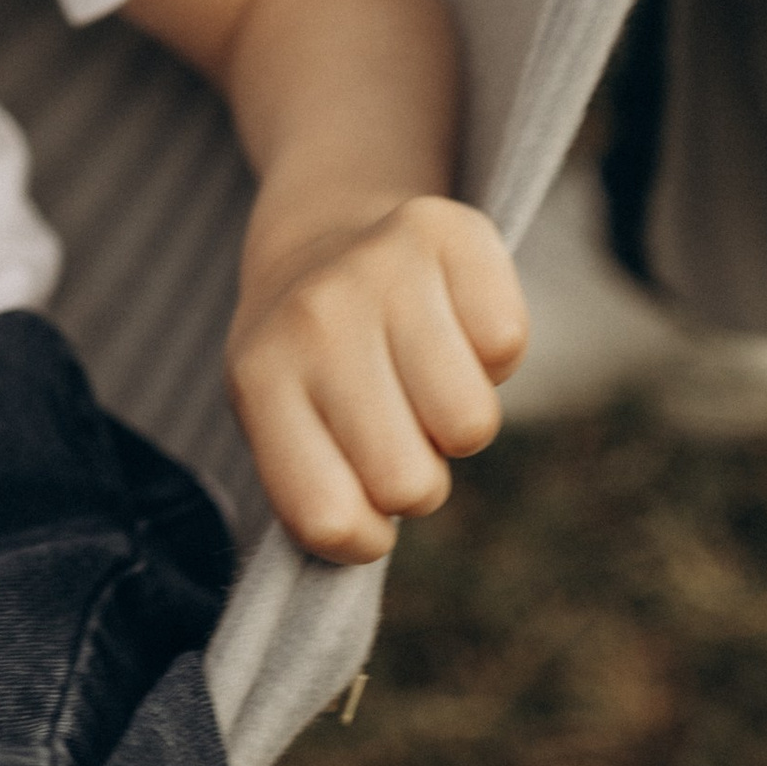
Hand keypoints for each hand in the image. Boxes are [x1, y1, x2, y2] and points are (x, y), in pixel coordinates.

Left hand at [227, 194, 526, 562]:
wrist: (323, 234)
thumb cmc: (311, 362)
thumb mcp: (281, 424)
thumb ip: (317, 493)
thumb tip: (369, 533)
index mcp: (259, 377)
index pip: (329, 520)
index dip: (363, 533)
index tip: (357, 493)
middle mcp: (315, 315)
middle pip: (410, 485)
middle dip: (415, 474)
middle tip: (392, 419)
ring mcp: (380, 267)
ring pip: (469, 423)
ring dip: (456, 418)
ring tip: (420, 373)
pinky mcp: (450, 231)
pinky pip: (507, 343)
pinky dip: (492, 351)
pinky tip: (452, 324)